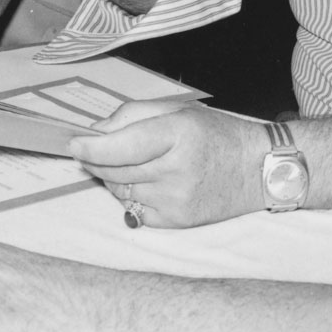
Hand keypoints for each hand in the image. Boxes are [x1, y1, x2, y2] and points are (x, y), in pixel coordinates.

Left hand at [70, 102, 267, 227]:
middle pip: (115, 170)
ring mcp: (176, 200)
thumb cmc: (218, 135)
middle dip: (97, 160)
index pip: (121, 146)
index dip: (92, 147)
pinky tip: (146, 183)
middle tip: (91, 150)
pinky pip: (134, 210)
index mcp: (178, 134)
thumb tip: (96, 131)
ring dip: (114, 178)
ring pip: (121, 191)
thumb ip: (134, 114)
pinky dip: (131, 196)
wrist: (258, 170)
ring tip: (131, 164)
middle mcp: (176, 169)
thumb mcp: (180, 110)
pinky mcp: (176, 221)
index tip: (73, 144)